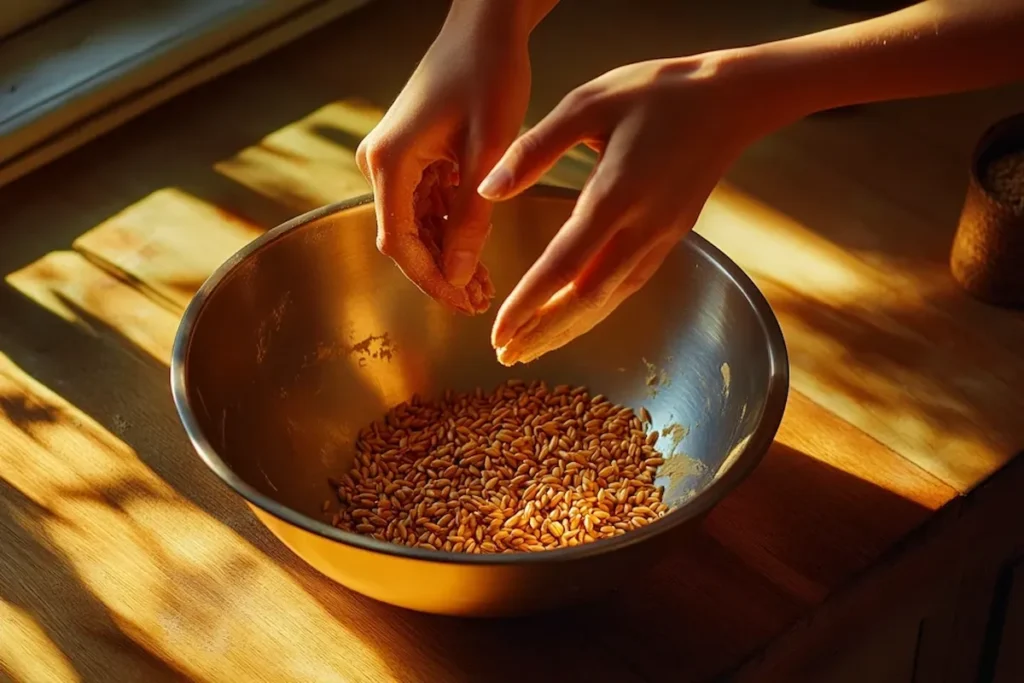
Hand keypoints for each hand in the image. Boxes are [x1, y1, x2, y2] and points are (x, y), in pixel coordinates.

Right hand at [356, 5, 533, 313]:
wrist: (486, 24)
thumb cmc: (490, 74)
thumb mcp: (487, 153)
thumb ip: (471, 218)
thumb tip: (457, 274)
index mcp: (389, 162)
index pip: (399, 244)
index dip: (430, 280)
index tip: (463, 304)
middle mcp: (380, 162)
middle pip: (403, 238)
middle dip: (440, 272)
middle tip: (479, 301)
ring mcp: (393, 158)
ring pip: (415, 224)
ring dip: (445, 254)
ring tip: (482, 283)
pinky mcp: (410, 154)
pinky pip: (424, 203)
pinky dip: (448, 227)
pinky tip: (475, 247)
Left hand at [479, 51, 793, 363]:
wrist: (732, 99)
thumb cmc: (656, 92)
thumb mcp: (588, 103)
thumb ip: (535, 148)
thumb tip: (489, 189)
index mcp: (616, 195)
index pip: (564, 265)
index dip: (529, 303)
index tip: (499, 331)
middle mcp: (642, 227)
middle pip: (587, 298)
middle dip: (544, 332)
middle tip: (506, 355)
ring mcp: (661, 238)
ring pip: (609, 299)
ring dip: (568, 329)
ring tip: (530, 349)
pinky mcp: (670, 238)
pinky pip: (627, 286)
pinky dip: (594, 310)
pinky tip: (572, 318)